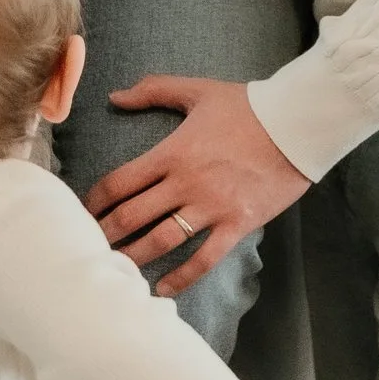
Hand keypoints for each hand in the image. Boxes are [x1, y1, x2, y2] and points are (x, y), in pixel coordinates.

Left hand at [86, 76, 308, 297]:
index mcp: (172, 152)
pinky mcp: (236, 223)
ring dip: (133, 258)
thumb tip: (115, 96)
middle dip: (104, 234)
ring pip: (162, 241)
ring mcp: (211, 207)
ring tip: (114, 269)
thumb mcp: (198, 90)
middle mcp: (186, 183)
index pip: (119, 182)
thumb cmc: (247, 106)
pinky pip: (204, 258)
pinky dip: (182, 278)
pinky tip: (162, 289)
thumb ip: (154, 90)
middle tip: (86, 247)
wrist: (297, 123)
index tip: (81, 212)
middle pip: (132, 216)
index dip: (94, 201)